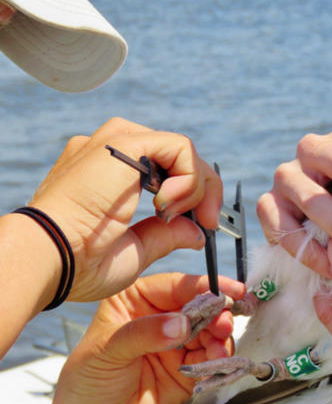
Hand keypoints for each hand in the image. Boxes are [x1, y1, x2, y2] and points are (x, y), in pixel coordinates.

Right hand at [28, 118, 221, 302]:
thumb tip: (197, 231)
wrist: (49, 257)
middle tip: (210, 222)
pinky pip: (179, 148)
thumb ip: (167, 233)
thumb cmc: (81, 261)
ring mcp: (116, 143)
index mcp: (109, 173)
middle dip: (204, 190)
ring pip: (182, 150)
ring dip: (195, 186)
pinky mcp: (124, 142)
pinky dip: (188, 178)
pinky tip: (167, 205)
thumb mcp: (136, 248)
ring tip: (176, 216)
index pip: (166, 169)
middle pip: (178, 157)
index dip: (194, 195)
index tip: (206, 225)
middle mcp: (113, 151)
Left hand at [34, 273, 245, 403]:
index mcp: (136, 300)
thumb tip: (182, 323)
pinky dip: (218, 359)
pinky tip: (216, 362)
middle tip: (225, 323)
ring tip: (220, 349)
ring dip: (220, 338)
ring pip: (210, 331)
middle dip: (217, 313)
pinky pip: (211, 358)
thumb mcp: (108, 350)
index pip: (175, 286)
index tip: (229, 290)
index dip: (204, 286)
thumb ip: (145, 333)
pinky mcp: (188, 368)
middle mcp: (160, 317)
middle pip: (199, 306)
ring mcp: (176, 343)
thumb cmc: (87, 384)